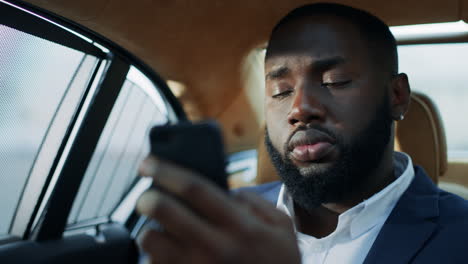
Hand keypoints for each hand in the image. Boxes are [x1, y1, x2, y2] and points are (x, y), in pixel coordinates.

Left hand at [136, 156, 300, 263]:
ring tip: (163, 230)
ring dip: (151, 230)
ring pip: (151, 241)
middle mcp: (214, 247)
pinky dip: (157, 256)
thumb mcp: (281, 227)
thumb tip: (227, 191)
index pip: (195, 188)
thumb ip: (255, 202)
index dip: (166, 170)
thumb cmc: (279, 263)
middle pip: (164, 211)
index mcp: (239, 225)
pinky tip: (173, 254)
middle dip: (146, 197)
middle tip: (146, 196)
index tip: (148, 163)